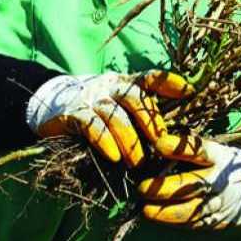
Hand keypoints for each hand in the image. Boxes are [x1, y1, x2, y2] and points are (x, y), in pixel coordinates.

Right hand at [25, 71, 192, 167]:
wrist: (50, 109)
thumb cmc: (94, 114)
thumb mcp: (117, 109)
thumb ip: (139, 116)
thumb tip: (169, 138)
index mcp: (123, 83)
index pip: (149, 77)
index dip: (169, 82)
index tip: (190, 91)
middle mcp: (108, 86)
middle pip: (134, 97)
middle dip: (150, 121)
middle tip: (160, 144)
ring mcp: (90, 98)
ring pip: (115, 114)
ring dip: (129, 140)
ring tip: (137, 162)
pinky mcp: (72, 114)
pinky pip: (91, 126)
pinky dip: (104, 141)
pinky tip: (113, 156)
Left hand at [138, 136, 240, 228]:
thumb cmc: (235, 163)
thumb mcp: (220, 149)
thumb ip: (194, 149)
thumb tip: (159, 144)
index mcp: (220, 156)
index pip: (198, 149)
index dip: (179, 146)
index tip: (159, 143)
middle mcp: (220, 180)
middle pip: (188, 185)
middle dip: (162, 189)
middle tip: (141, 188)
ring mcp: (220, 202)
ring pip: (188, 210)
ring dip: (164, 211)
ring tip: (146, 210)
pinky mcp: (219, 219)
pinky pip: (194, 223)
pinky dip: (176, 221)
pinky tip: (160, 217)